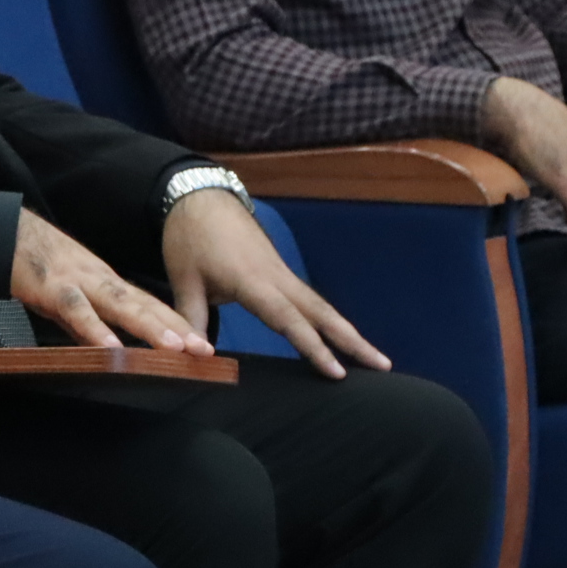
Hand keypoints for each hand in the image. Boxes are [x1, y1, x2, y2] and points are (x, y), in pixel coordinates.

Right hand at [10, 207, 212, 356]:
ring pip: (118, 304)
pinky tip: (112, 347)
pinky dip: (95, 329)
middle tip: (204, 350)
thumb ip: (86, 320)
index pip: (147, 303)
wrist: (1, 231)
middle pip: (143, 304)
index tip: (203, 346)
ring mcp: (76, 281)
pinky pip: (76, 310)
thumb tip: (105, 348)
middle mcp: (98, 278)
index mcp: (104, 280)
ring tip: (175, 348)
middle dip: (176, 327)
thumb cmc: (33, 262)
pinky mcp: (50, 288)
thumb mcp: (66, 293)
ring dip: (149, 326)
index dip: (176, 323)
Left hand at [162, 188, 388, 379]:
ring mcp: (281, 272)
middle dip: (352, 340)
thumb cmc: (189, 237)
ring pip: (320, 305)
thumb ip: (191, 317)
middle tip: (383, 366)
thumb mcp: (183, 278)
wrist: (199, 195)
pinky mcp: (280, 270)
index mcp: (252, 280)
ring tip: (375, 358)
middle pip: (321, 312)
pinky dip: (329, 320)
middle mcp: (276, 276)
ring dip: (347, 331)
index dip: (313, 346)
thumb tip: (196, 354)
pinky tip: (341, 336)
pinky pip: (310, 299)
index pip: (288, 319)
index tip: (337, 372)